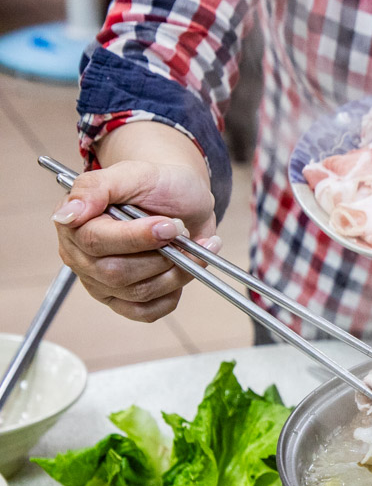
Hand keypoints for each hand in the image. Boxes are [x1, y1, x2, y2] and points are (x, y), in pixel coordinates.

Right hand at [52, 160, 219, 321]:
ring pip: (139, 293)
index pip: (96, 242)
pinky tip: (183, 269)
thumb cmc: (156, 185)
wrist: (181, 198)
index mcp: (75, 225)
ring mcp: (102, 283)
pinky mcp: (125, 301)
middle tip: (182, 232)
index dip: (138, 237)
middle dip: (161, 255)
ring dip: (176, 271)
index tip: (170, 225)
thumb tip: (66, 215)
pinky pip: (146, 312)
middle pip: (117, 273)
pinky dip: (173, 294)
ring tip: (192, 247)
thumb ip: (94, 188)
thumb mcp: (131, 174)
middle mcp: (83, 257)